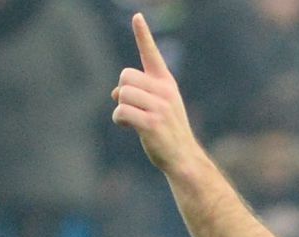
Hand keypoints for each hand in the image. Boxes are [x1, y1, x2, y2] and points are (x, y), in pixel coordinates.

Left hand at [111, 13, 197, 176]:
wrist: (183, 158)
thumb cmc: (166, 132)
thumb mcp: (156, 107)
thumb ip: (137, 94)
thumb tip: (115, 94)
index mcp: (166, 83)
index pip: (151, 54)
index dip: (143, 34)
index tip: (137, 16)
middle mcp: (165, 91)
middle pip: (125, 76)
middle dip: (123, 92)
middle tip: (133, 108)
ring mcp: (160, 107)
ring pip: (122, 93)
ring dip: (120, 108)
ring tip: (132, 121)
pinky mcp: (152, 123)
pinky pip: (121, 111)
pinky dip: (119, 120)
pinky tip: (128, 128)